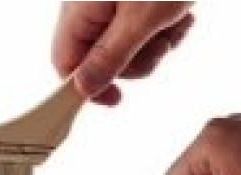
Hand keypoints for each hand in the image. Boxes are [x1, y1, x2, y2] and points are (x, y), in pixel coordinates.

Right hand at [52, 2, 193, 104]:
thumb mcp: (141, 19)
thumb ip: (109, 59)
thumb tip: (83, 89)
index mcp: (78, 10)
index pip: (65, 64)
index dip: (88, 86)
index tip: (115, 98)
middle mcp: (86, 6)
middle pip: (96, 58)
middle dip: (133, 62)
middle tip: (158, 48)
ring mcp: (106, 1)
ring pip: (120, 46)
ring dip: (151, 45)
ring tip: (173, 25)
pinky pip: (134, 28)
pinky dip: (157, 29)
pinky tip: (175, 17)